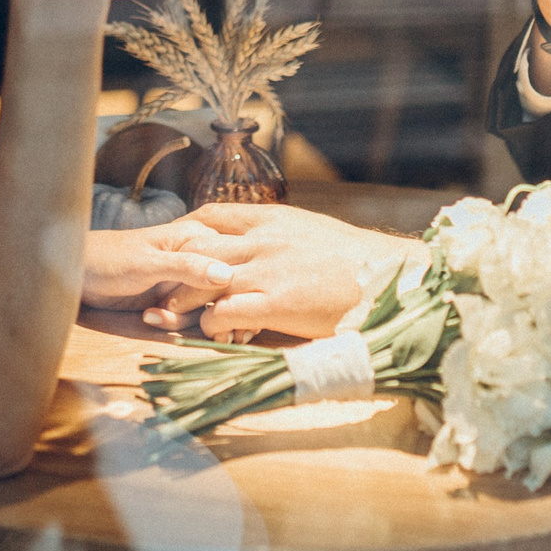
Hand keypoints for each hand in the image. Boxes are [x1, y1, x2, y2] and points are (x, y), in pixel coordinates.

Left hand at [80, 224, 237, 311]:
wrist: (77, 273)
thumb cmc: (109, 259)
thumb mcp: (148, 264)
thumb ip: (187, 268)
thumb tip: (227, 275)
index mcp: (199, 237)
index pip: (233, 266)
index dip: (233, 293)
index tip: (227, 320)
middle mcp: (199, 256)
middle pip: (224, 291)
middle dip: (209, 314)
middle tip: (184, 323)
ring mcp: (186, 278)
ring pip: (206, 307)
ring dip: (182, 319)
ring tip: (152, 315)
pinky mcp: (173, 296)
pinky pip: (189, 315)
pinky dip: (174, 322)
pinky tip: (149, 317)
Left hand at [140, 203, 421, 342]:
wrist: (391, 278)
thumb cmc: (357, 262)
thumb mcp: (312, 233)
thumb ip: (279, 236)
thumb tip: (259, 244)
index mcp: (273, 219)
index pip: (211, 215)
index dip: (186, 233)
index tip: (174, 252)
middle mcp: (264, 239)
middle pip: (197, 247)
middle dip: (173, 269)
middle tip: (159, 291)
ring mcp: (268, 270)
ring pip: (203, 278)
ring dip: (184, 300)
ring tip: (174, 317)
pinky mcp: (276, 303)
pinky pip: (223, 312)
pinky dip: (211, 325)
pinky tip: (217, 334)